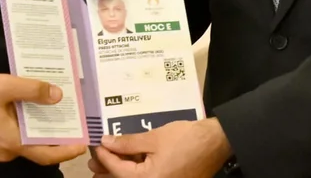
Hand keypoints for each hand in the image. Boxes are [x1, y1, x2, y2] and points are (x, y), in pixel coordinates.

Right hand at [0, 74, 86, 165]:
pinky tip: (32, 108)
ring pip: (26, 141)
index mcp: (12, 142)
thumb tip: (57, 96)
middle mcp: (6, 150)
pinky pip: (15, 136)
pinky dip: (28, 126)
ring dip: (42, 130)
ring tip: (59, 110)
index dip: (67, 150)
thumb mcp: (5, 86)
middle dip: (58, 137)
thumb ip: (32, 90)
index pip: (47, 154)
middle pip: (39, 149)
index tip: (84, 143)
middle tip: (76, 122)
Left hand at [93, 118, 231, 177]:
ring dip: (121, 171)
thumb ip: (127, 143)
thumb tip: (106, 143)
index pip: (117, 170)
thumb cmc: (186, 139)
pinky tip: (130, 161)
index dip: (104, 156)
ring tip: (109, 160)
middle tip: (94, 160)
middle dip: (108, 170)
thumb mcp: (153, 138)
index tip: (95, 145)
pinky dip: (137, 171)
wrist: (216, 142)